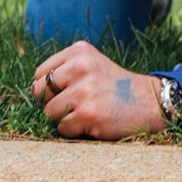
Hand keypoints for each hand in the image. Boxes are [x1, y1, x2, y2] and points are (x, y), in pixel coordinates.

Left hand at [31, 40, 170, 139]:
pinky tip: (94, 120)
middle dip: (53, 101)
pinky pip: (62, 128)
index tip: (70, 90)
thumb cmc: (115, 87)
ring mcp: (84, 90)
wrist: (149, 102)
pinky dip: (75, 130)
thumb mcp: (93, 64)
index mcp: (80, 51)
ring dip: (64, 118)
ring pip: (49, 112)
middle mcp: (81, 67)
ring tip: (88, 110)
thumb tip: (33, 89)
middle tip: (78, 102)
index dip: (50, 87)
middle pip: (39, 91)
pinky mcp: (88, 113)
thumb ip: (65, 70)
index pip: (40, 73)